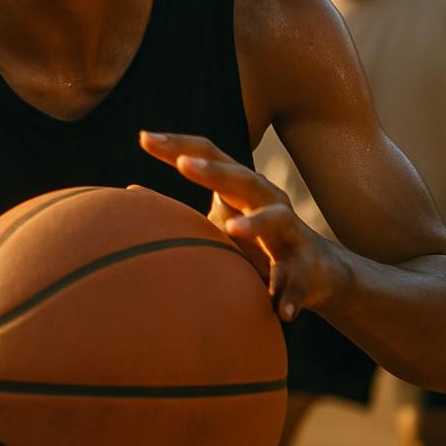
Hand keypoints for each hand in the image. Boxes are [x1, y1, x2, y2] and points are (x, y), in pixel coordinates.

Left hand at [139, 131, 340, 321]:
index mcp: (238, 184)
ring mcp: (288, 229)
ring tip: (231, 230)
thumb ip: (178, 207)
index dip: (176, 145)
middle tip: (182, 163)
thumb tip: (129, 191)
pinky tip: (278, 308)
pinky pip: (295, 275)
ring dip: (254, 224)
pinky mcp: (304, 263)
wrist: (315, 271)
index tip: (143, 137)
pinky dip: (286, 290)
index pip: (206, 155)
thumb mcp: (215, 219)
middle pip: (239, 176)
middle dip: (212, 169)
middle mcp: (265, 198)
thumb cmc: (252, 239)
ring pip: (275, 218)